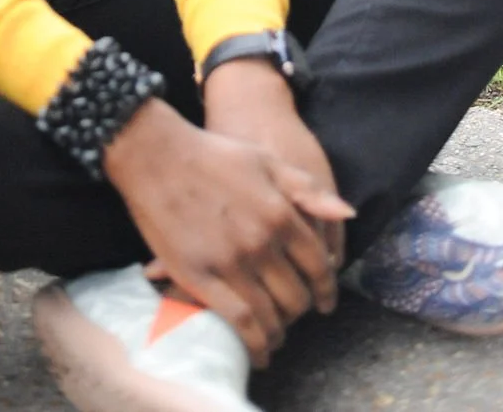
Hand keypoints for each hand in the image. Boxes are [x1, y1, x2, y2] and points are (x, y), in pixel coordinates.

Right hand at [102, 97, 353, 368]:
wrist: (155, 154)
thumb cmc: (211, 153)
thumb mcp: (266, 160)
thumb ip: (307, 190)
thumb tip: (347, 213)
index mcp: (281, 214)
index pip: (319, 266)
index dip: (326, 289)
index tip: (325, 301)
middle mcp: (261, 241)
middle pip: (296, 295)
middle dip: (300, 311)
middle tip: (294, 314)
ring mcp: (231, 261)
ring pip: (271, 314)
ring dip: (279, 332)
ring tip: (276, 337)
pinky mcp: (200, 276)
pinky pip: (239, 322)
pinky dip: (254, 342)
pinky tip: (258, 349)